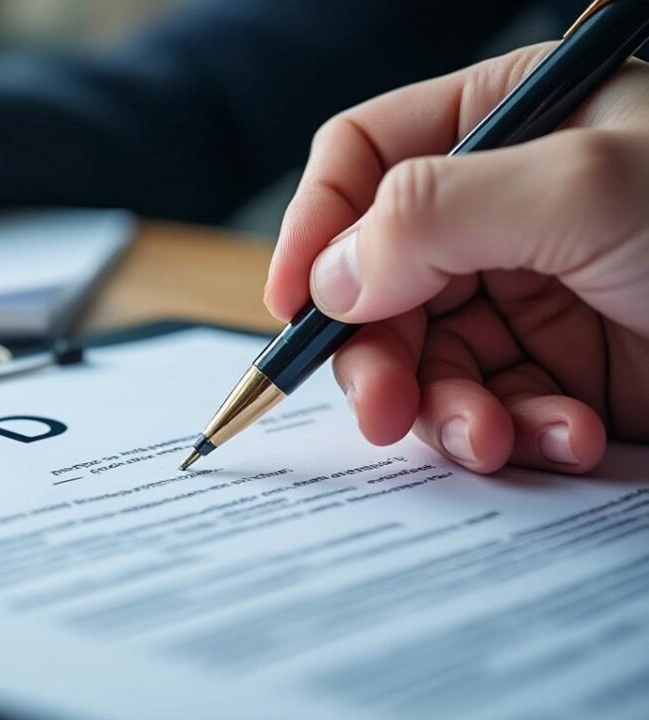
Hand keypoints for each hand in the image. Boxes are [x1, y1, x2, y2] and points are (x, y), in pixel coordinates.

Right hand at [266, 44, 648, 474]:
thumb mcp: (582, 186)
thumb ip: (431, 212)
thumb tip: (326, 277)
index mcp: (500, 127)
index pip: (361, 162)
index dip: (312, 229)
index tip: (292, 309)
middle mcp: (500, 211)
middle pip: (374, 280)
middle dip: (374, 352)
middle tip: (381, 409)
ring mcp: (527, 294)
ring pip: (420, 358)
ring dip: (443, 410)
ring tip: (490, 436)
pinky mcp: (558, 371)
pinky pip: (486, 407)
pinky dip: (510, 435)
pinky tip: (561, 437)